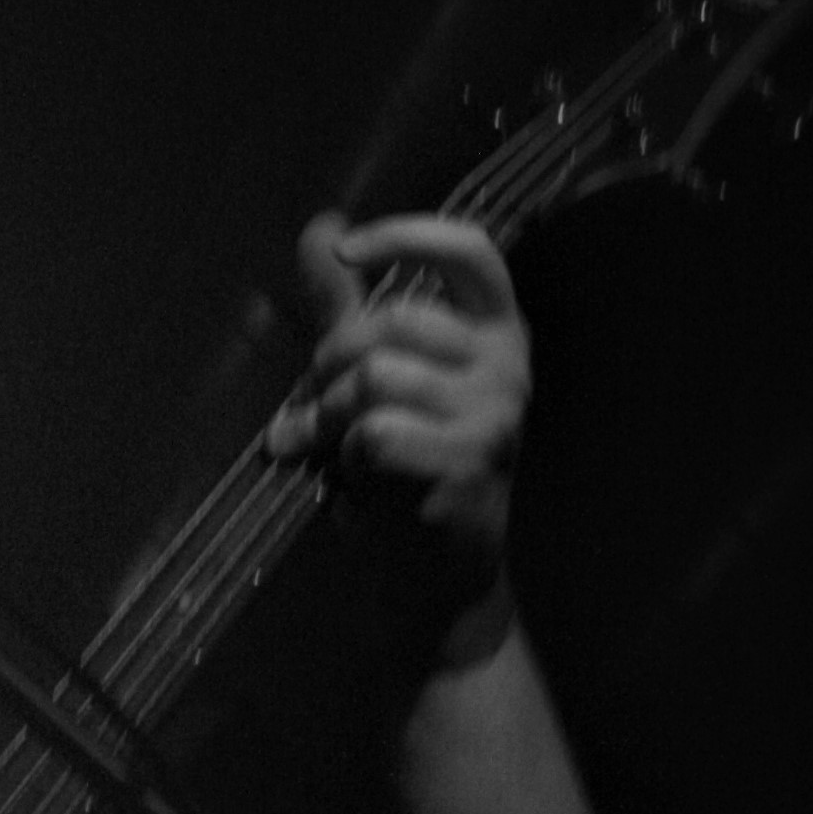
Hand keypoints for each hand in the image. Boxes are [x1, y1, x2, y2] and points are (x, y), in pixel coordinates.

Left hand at [263, 210, 527, 658]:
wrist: (439, 583)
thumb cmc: (409, 472)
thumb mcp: (385, 379)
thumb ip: (352, 307)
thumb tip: (320, 230)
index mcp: (498, 330)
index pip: (469, 250)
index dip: (405, 237)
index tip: (347, 249)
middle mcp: (508, 365)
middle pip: (387, 325)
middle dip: (326, 369)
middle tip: (304, 416)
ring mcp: (494, 416)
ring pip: (373, 379)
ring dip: (326, 421)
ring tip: (326, 455)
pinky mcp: (467, 465)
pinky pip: (374, 434)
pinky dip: (348, 462)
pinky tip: (360, 488)